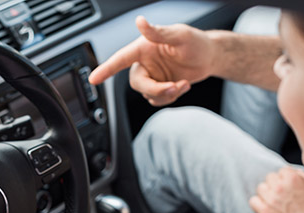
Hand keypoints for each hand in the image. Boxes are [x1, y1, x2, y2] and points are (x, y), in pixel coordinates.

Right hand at [89, 16, 215, 105]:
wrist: (209, 58)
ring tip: (183, 84)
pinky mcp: (159, 88)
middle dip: (156, 89)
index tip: (93, 79)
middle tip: (174, 86)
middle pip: (137, 84)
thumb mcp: (180, 35)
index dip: (106, 69)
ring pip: (148, 95)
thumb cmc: (196, 42)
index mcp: (144, 48)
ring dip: (167, 94)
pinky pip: (157, 100)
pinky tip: (182, 86)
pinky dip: (170, 97)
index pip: (120, 59)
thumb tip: (140, 22)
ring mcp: (151, 77)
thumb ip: (158, 32)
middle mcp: (144, 63)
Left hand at [249, 167, 303, 212]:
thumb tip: (296, 172)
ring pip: (261, 188)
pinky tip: (266, 207)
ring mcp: (270, 200)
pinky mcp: (264, 212)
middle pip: (270, 178)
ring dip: (267, 193)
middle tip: (283, 194)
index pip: (282, 171)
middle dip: (276, 184)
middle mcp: (280, 187)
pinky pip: (253, 201)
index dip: (287, 178)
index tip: (290, 186)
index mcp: (294, 179)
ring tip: (275, 201)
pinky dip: (258, 203)